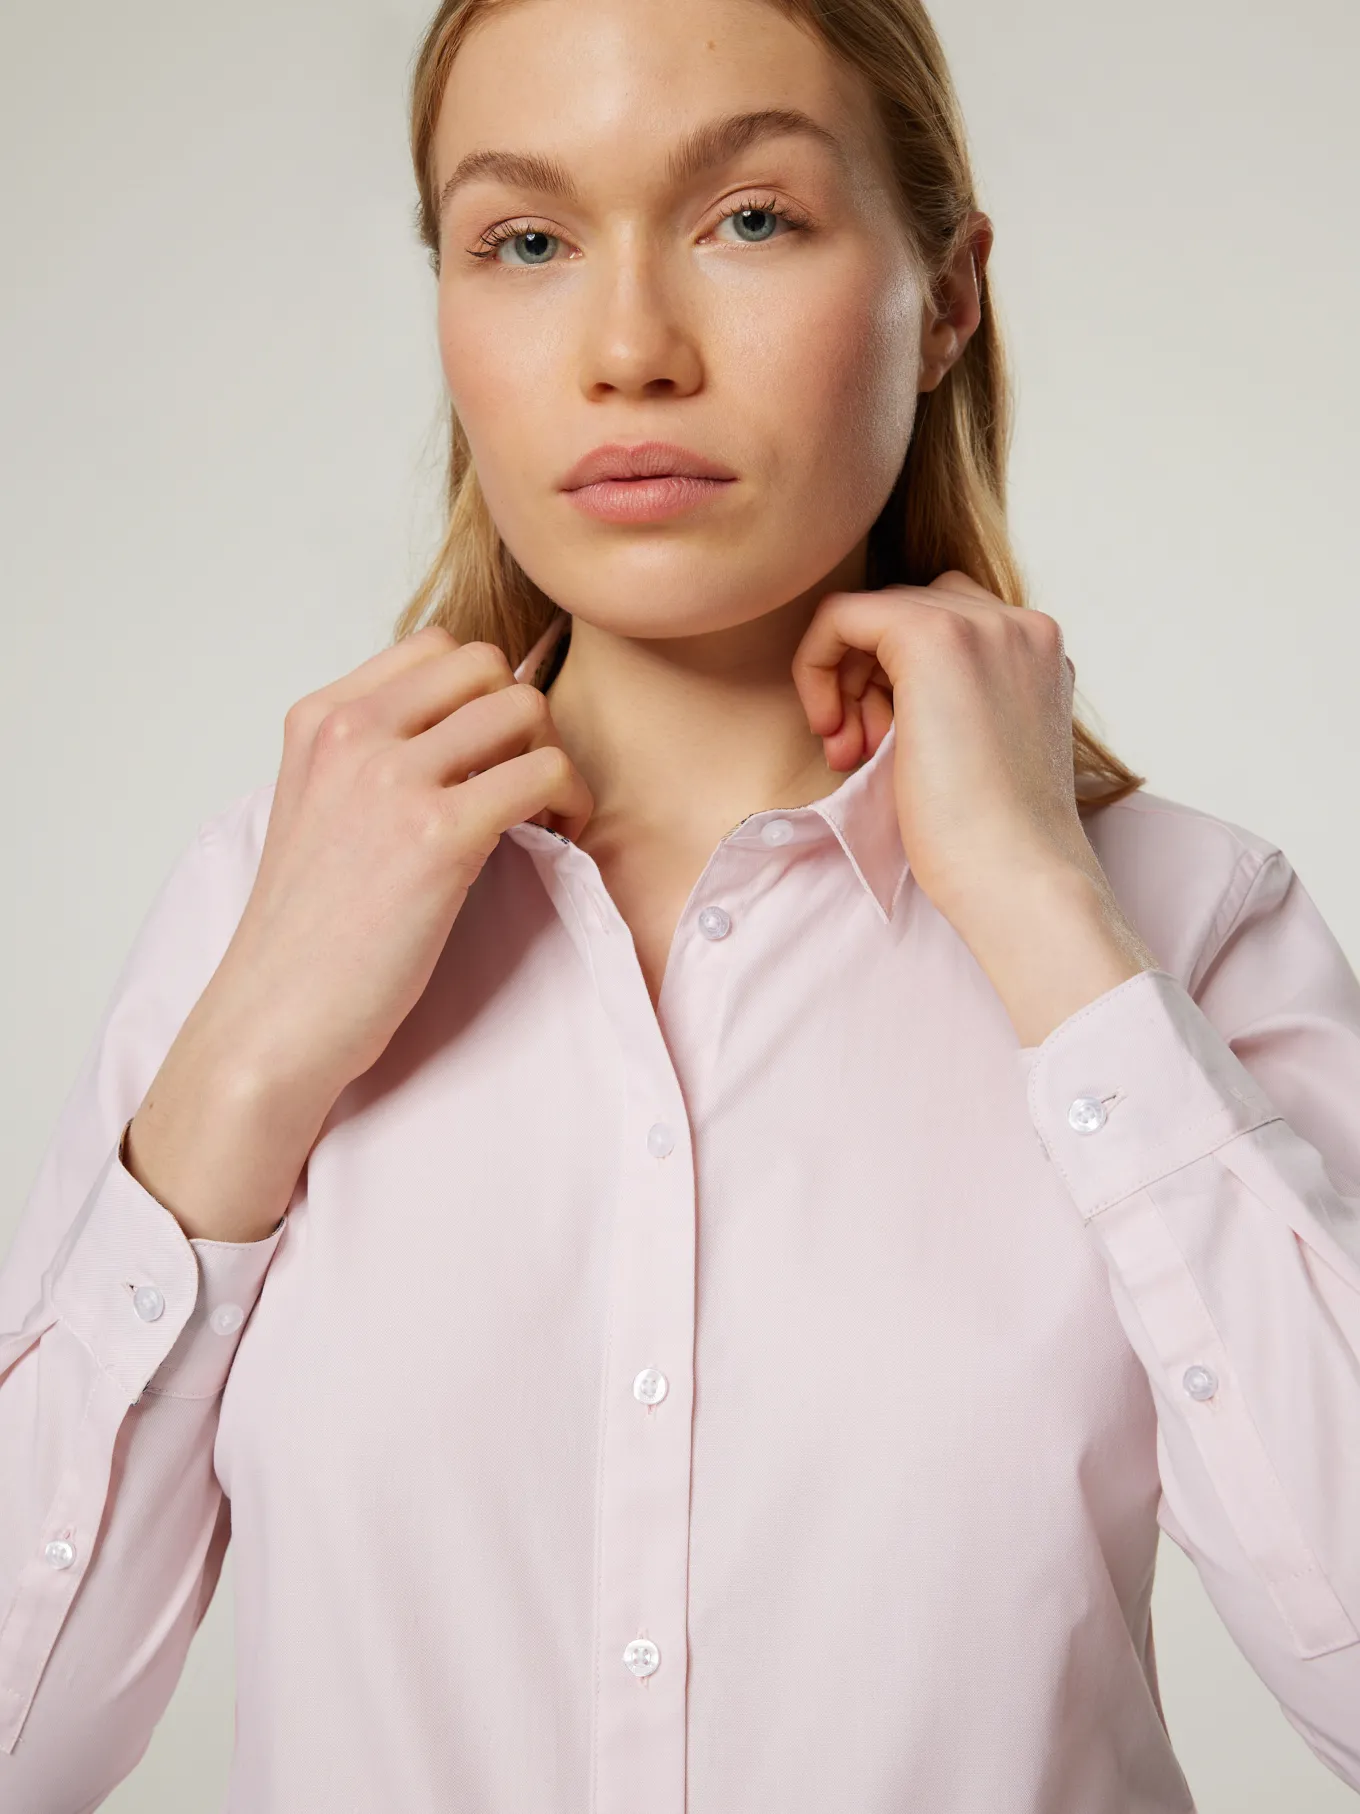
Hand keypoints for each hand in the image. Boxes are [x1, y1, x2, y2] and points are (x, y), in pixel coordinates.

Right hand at [207, 625, 593, 1108]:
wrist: (273, 1017)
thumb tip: (464, 735)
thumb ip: (372, 759)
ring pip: (524, 707)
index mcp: (319, 720)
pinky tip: (555, 841)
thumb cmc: (307, 935)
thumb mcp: (318, 812)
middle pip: (485, 664)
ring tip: (544, 817)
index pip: (434, 647)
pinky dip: (570, 802)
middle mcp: (351, 733)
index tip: (488, 755)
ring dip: (553, 758)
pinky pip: (544, 772)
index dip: (481, 694)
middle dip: (522, 719)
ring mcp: (391, 779)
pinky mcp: (437, 835)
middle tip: (523, 784)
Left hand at [791, 573, 1156, 1042]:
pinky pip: (842, 614)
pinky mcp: (934, 636)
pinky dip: (818, 663)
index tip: (877, 743)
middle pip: (908, 611)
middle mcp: (1020, 626)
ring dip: (845, 678)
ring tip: (847, 752)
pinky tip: (829, 728)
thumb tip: (882, 688)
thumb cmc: (989, 844)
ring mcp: (983, 625)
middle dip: (867, 679)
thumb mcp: (973, 751)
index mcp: (1037, 656)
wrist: (1017, 878)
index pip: (946, 625)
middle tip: (855, 751)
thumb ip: (948, 703)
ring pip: (875, 611)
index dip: (894, 679)